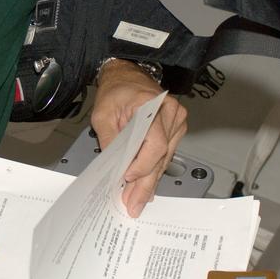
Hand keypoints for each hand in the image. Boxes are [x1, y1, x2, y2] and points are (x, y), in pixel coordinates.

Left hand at [89, 61, 187, 216]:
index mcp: (152, 105)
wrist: (127, 75)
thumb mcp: (103, 114)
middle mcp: (170, 113)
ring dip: (149, 181)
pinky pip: (166, 154)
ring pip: (164, 159)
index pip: (154, 143)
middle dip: (145, 183)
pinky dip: (154, 170)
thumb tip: (114, 167)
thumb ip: (110, 139)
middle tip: (133, 204)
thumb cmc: (116, 91)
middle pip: (160, 156)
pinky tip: (146, 186)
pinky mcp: (175, 129)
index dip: (142, 165)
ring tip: (136, 200)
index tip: (127, 178)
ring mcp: (176, 121)